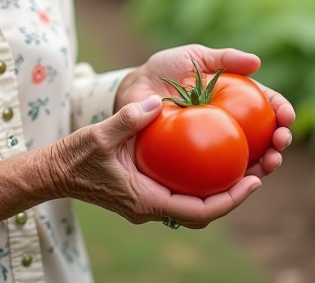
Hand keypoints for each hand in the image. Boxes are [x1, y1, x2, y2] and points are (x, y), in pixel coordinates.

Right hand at [52, 95, 260, 227]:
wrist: (54, 173)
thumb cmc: (74, 156)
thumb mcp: (99, 135)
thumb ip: (128, 119)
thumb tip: (157, 102)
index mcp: (146, 201)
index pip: (198, 211)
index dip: (230, 200)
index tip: (254, 182)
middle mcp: (152, 208)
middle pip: (204, 211)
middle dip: (234, 195)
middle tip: (260, 170)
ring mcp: (150, 202)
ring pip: (195, 203)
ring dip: (220, 188)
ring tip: (246, 163)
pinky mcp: (146, 192)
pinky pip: (182, 191)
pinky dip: (200, 179)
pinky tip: (213, 154)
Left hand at [114, 44, 294, 176]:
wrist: (135, 90)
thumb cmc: (165, 69)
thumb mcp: (194, 57)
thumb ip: (224, 58)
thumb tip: (256, 62)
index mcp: (237, 98)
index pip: (267, 105)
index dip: (282, 111)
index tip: (286, 117)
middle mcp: (232, 123)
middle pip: (266, 136)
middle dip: (281, 141)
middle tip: (281, 142)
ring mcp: (218, 144)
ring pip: (250, 158)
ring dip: (267, 164)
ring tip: (271, 163)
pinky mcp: (199, 163)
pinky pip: (221, 174)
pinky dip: (234, 179)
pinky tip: (241, 180)